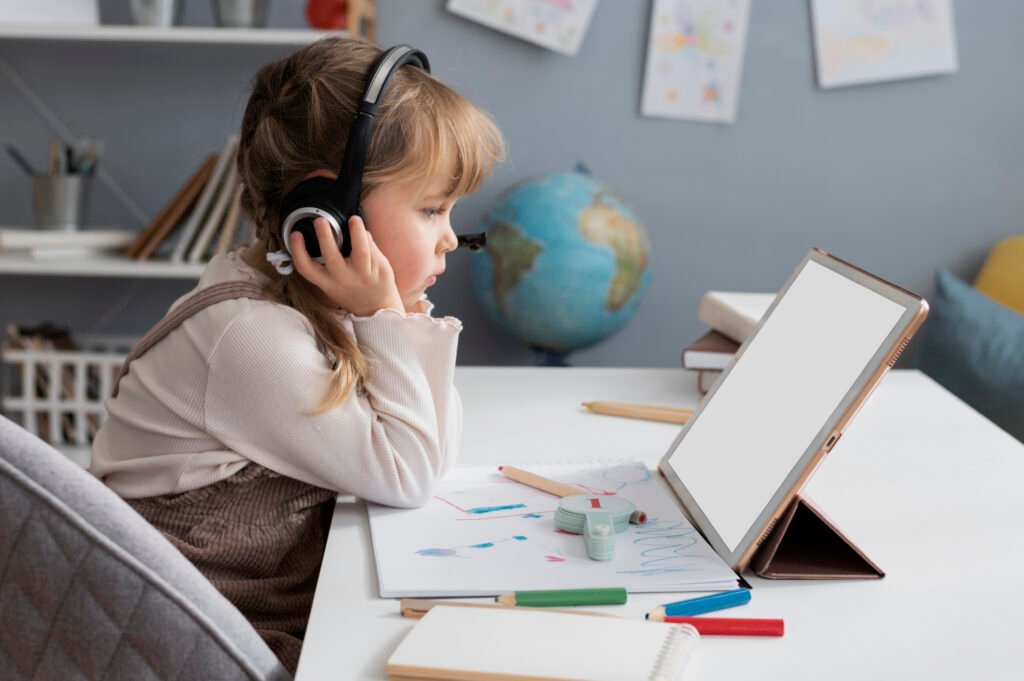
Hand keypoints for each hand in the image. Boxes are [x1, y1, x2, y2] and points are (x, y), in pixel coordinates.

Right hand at [289, 215, 403, 315]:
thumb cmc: (351, 291)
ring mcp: (363, 274)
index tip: (295, 234)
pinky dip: (366, 236)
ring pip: (360, 250)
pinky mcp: (379, 269)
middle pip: (332, 257)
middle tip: (320, 220)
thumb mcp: (331, 284)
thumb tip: (323, 233)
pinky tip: (362, 231)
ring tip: (353, 219)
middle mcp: (344, 279)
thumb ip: (325, 266)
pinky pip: (372, 247)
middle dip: (324, 236)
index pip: (306, 268)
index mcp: (327, 283)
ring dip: (356, 231)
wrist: (377, 308)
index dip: (297, 250)